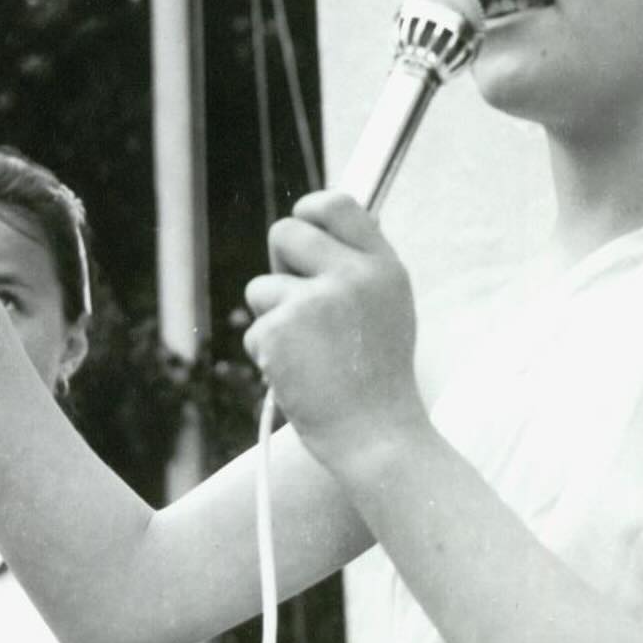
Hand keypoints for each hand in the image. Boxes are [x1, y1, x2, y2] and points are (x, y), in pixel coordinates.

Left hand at [243, 192, 430, 480]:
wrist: (377, 438)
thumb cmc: (378, 380)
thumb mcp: (388, 310)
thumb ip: (359, 269)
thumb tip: (315, 228)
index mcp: (383, 267)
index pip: (338, 204)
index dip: (310, 211)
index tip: (303, 229)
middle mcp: (352, 276)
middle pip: (285, 232)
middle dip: (279, 264)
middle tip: (296, 303)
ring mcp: (315, 302)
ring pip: (262, 288)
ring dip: (273, 320)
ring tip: (309, 356)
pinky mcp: (281, 331)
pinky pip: (255, 330)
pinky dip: (268, 355)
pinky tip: (299, 377)